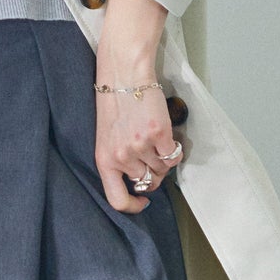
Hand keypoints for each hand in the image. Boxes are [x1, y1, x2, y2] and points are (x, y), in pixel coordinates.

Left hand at [94, 76, 182, 213]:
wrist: (123, 74)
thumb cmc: (114, 103)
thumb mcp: (106, 137)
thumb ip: (117, 160)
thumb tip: (139, 180)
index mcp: (104, 160)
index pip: (117, 200)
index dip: (133, 206)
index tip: (142, 200)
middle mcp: (122, 157)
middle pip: (147, 182)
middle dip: (153, 173)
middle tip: (152, 156)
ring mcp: (141, 146)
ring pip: (162, 170)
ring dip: (164, 160)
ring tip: (157, 142)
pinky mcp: (159, 134)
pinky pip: (174, 156)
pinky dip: (176, 150)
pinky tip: (169, 138)